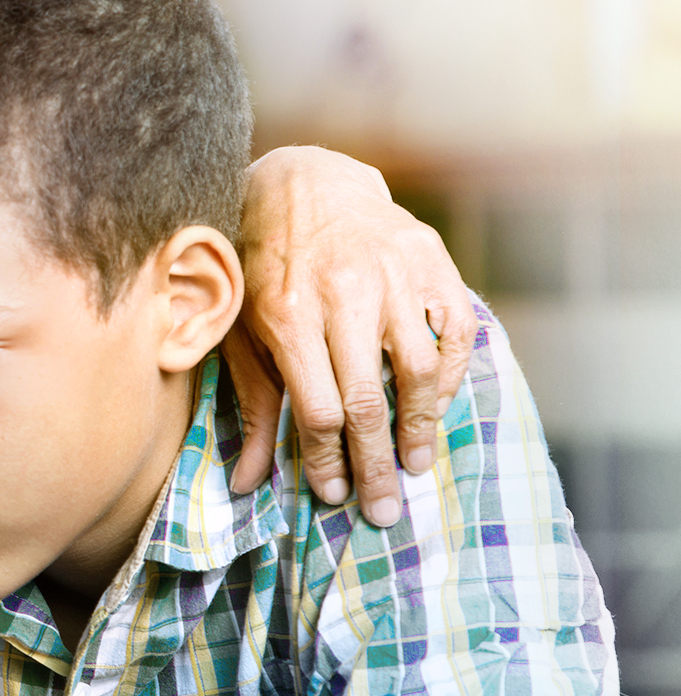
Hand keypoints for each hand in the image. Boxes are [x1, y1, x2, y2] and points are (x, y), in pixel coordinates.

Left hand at [230, 146, 475, 526]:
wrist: (301, 183)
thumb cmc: (261, 269)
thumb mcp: (241, 333)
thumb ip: (252, 407)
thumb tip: (246, 486)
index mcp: (288, 315)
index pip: (318, 410)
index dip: (328, 461)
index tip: (333, 495)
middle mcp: (343, 295)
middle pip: (369, 402)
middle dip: (376, 466)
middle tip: (386, 512)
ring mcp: (392, 274)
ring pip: (420, 371)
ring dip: (422, 428)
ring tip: (416, 465)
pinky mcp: (430, 259)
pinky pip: (454, 330)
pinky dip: (452, 374)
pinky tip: (437, 406)